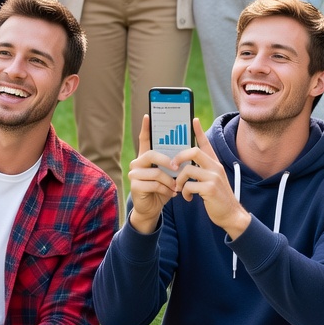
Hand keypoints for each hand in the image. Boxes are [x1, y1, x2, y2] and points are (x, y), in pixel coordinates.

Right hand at [127, 115, 180, 231]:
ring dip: (170, 181)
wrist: (153, 209)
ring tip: (176, 187)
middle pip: (152, 155)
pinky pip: (155, 184)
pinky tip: (171, 194)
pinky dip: (166, 190)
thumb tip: (188, 147)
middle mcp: (137, 163)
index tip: (148, 115)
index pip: (144, 139)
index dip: (146, 128)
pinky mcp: (135, 186)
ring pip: (156, 172)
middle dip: (167, 161)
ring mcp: (134, 175)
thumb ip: (174, 162)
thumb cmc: (163, 189)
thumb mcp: (170, 174)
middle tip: (177, 168)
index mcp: (146, 158)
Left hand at [174, 119, 250, 237]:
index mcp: (215, 163)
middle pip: (194, 151)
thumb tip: (186, 166)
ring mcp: (213, 177)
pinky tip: (187, 198)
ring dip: (179, 180)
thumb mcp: (213, 180)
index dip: (199, 131)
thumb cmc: (218, 198)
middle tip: (172, 167)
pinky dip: (185, 192)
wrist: (231, 214)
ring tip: (179, 188)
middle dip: (179, 158)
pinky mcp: (210, 189)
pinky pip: (189, 186)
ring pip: (187, 170)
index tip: (193, 120)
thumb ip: (203, 171)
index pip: (206, 143)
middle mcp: (215, 167)